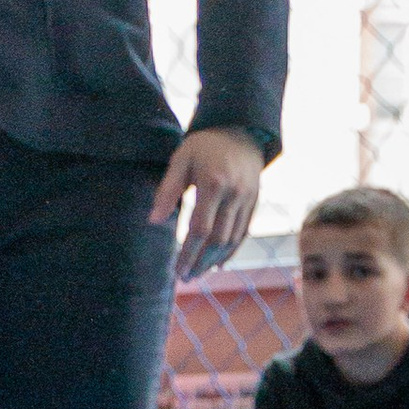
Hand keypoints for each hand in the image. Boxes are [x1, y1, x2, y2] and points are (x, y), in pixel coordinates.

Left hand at [149, 126, 263, 278]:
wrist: (241, 130)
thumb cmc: (204, 146)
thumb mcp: (181, 160)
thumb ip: (167, 190)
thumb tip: (153, 221)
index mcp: (214, 184)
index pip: (199, 229)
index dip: (188, 253)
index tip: (176, 270)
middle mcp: (234, 194)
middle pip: (217, 239)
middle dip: (200, 262)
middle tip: (185, 278)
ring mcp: (248, 199)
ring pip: (233, 239)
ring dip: (215, 261)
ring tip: (198, 274)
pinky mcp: (255, 201)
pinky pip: (244, 232)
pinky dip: (232, 250)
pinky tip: (218, 263)